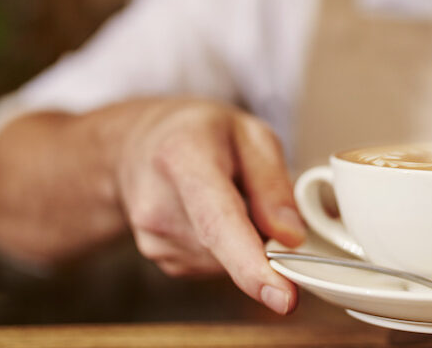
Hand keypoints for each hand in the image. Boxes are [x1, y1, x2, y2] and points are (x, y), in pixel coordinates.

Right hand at [114, 98, 305, 313]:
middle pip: (228, 247)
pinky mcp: (160, 259)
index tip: (283, 298)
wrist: (139, 144)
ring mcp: (154, 237)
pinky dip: (228, 247)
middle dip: (262, 237)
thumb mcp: (250, 134)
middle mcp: (158, 204)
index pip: (219, 222)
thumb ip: (274, 183)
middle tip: (255, 193)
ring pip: (227, 261)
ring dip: (244, 240)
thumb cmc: (201, 134)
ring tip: (225, 195)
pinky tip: (211, 215)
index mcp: (183, 158)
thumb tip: (292, 238)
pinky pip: (216, 266)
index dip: (252, 265)